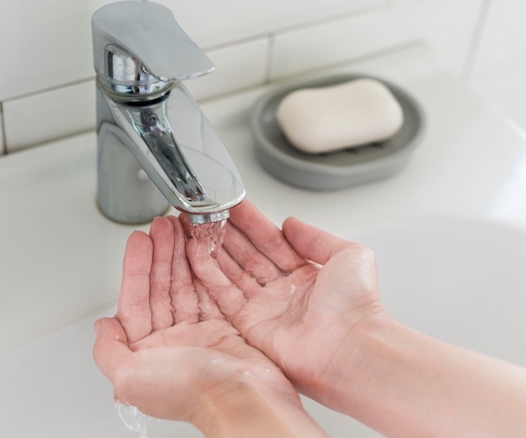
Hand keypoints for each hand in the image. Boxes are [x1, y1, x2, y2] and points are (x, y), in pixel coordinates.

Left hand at [93, 216, 324, 436]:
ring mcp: (199, 334)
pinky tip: (201, 249)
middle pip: (161, 287)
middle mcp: (171, 343)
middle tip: (161, 226)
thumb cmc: (191, 395)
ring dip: (180, 255)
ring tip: (179, 229)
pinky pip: (210, 290)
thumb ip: (108, 352)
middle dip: (160, 254)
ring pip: (185, 285)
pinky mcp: (224, 328)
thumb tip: (101, 328)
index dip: (136, 268)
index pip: (136, 300)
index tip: (138, 241)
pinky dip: (205, 268)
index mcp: (147, 353)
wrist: (243, 401)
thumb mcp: (130, 377)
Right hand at [185, 200, 383, 400]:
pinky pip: (222, 295)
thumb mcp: (348, 254)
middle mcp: (282, 291)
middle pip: (246, 254)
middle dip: (225, 232)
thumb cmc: (356, 306)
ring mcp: (264, 308)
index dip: (250, 222)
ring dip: (212, 248)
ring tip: (195, 225)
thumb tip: (291, 222)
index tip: (233, 204)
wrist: (349, 347)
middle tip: (206, 211)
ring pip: (230, 271)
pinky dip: (207, 273)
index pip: (269, 240)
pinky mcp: (249, 325)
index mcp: (305, 275)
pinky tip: (195, 252)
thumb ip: (316, 236)